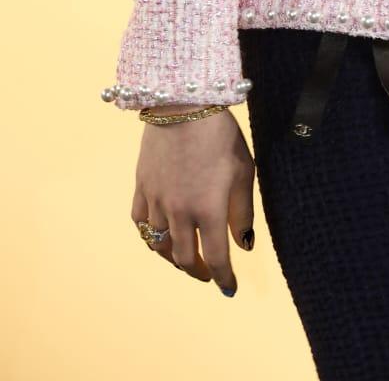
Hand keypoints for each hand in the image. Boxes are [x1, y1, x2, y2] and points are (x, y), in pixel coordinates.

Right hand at [130, 109, 255, 295]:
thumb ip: (243, 211)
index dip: (224, 277)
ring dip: (174, 257)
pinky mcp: (141, 187)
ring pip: (160, 245)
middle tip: (208, 274)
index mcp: (209, 210)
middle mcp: (180, 212)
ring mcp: (156, 201)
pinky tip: (158, 235)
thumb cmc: (220, 135)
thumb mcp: (243, 171)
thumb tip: (245, 244)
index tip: (229, 288)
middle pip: (185, 258)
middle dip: (199, 271)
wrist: (183, 104)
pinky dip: (149, 236)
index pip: (217, 257)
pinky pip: (140, 223)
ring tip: (185, 258)